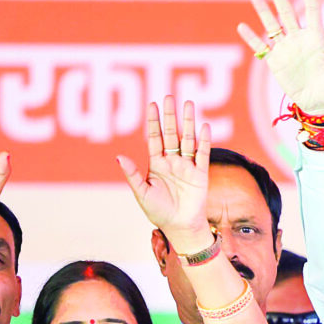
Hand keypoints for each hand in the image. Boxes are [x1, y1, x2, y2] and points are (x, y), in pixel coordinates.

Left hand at [119, 97, 212, 252]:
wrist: (180, 227)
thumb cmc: (158, 212)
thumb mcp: (141, 193)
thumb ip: (132, 174)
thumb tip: (119, 157)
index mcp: (157, 164)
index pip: (154, 138)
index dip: (153, 121)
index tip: (152, 104)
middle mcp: (172, 162)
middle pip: (171, 133)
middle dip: (170, 116)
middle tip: (169, 96)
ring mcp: (187, 166)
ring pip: (188, 139)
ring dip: (188, 122)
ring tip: (189, 103)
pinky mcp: (201, 174)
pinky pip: (203, 154)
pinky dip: (204, 142)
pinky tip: (204, 127)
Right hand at [239, 0, 323, 117]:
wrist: (322, 105)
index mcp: (317, 36)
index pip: (312, 9)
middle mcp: (300, 38)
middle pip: (287, 11)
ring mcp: (286, 49)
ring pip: (272, 25)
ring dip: (263, 11)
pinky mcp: (275, 62)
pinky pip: (261, 48)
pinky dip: (252, 38)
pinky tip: (242, 26)